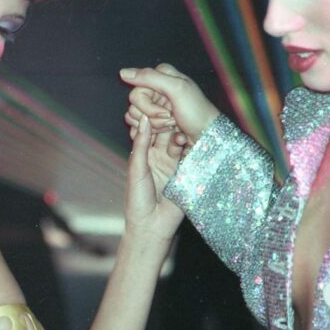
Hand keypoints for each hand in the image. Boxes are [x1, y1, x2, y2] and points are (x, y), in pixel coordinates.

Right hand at [120, 63, 218, 147]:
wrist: (206, 135)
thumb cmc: (196, 112)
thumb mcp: (177, 89)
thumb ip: (150, 77)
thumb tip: (122, 72)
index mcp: (161, 76)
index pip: (135, 93)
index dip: (148, 106)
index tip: (167, 112)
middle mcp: (155, 88)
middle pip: (133, 107)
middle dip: (153, 118)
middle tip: (171, 120)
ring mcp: (154, 105)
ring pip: (135, 118)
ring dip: (155, 126)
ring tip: (172, 126)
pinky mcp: (153, 120)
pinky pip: (139, 128)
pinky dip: (152, 133)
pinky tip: (167, 133)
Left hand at [124, 115, 183, 242]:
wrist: (151, 225)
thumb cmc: (138, 198)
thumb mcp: (137, 168)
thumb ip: (142, 144)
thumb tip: (145, 119)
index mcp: (144, 154)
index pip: (151, 131)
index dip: (155, 119)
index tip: (160, 104)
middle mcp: (159, 157)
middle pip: (166, 135)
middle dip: (171, 124)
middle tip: (175, 114)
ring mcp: (174, 165)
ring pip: (179, 144)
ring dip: (180, 137)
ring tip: (181, 134)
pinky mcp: (186, 174)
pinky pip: (189, 157)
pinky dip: (191, 149)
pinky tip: (192, 142)